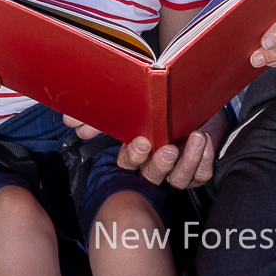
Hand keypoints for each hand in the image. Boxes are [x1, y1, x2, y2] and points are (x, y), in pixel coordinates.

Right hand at [63, 110, 228, 189]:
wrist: (196, 96)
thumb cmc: (162, 101)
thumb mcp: (132, 101)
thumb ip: (101, 113)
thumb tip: (70, 121)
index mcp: (137, 150)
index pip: (128, 163)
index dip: (133, 156)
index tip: (140, 140)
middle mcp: (155, 164)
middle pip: (151, 175)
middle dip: (158, 164)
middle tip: (167, 148)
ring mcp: (178, 169)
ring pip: (178, 179)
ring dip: (187, 160)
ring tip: (195, 137)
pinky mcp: (200, 170)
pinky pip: (201, 174)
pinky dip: (204, 159)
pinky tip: (205, 140)